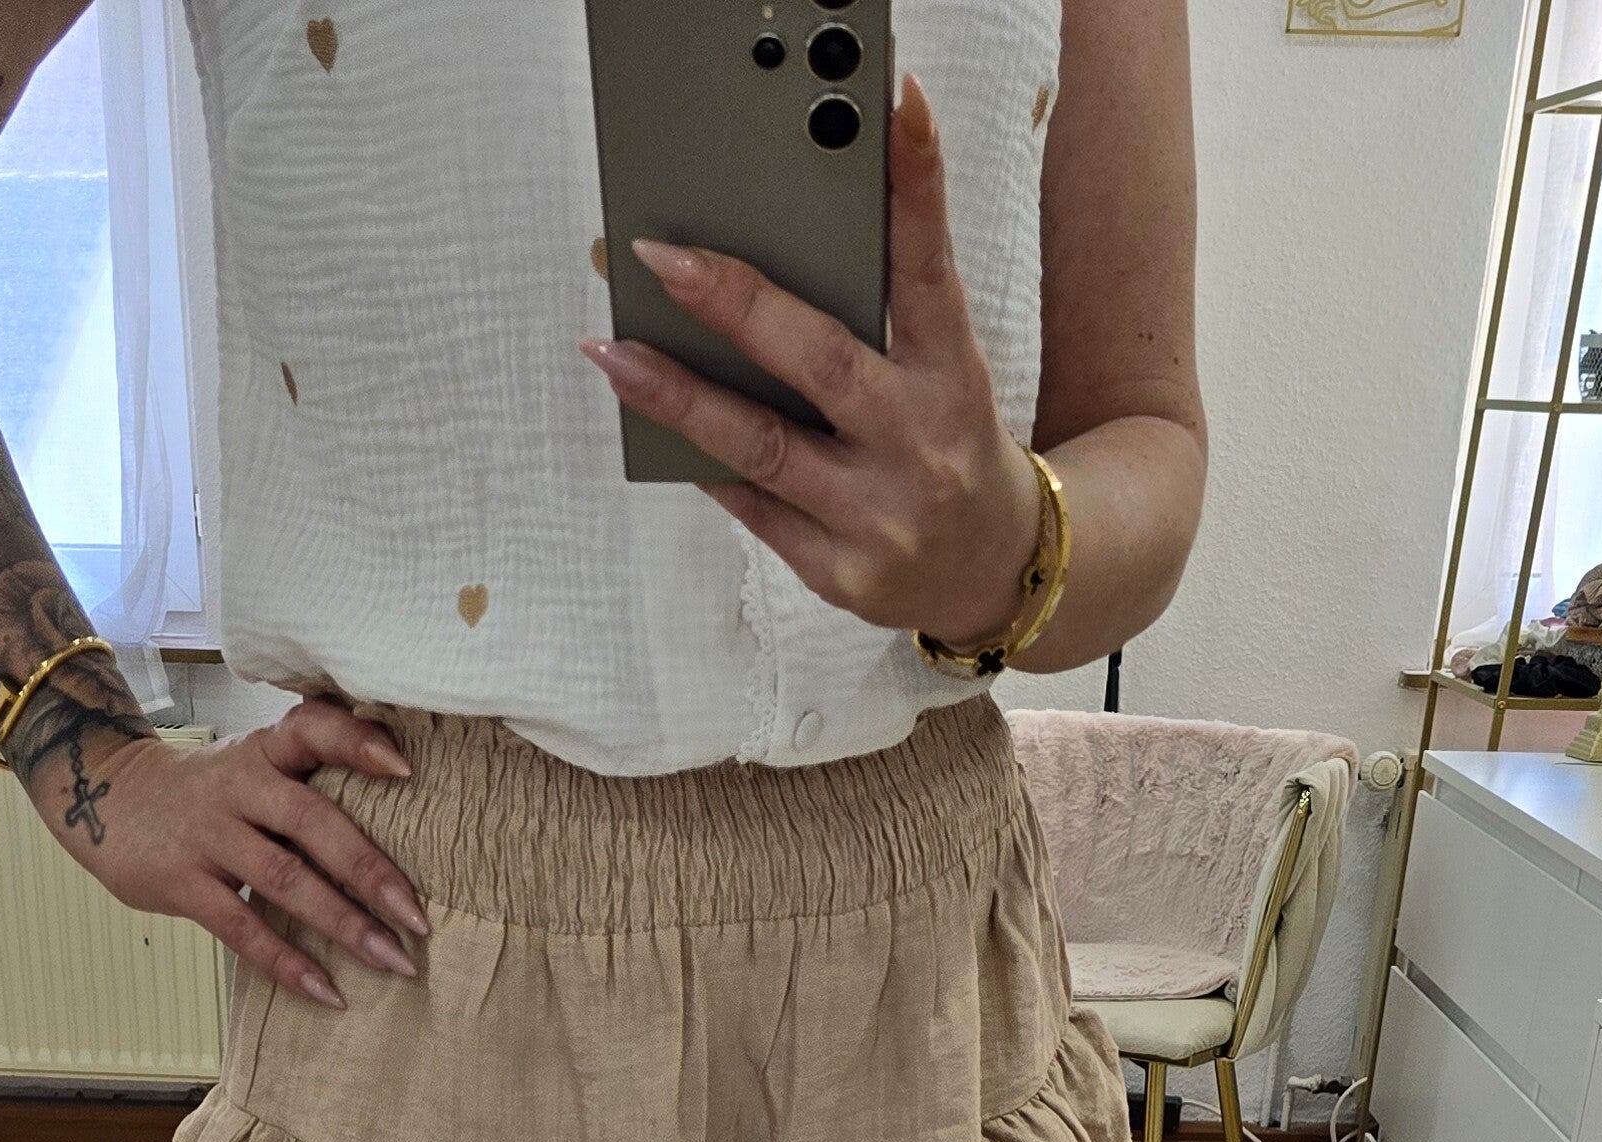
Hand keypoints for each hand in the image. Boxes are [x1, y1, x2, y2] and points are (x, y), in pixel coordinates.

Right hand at [35, 696, 431, 1010]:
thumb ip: (305, 781)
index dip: (358, 743)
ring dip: (343, 924)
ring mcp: (209, 834)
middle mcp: (239, 786)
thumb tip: (397, 809)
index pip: (312, 729)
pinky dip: (288, 964)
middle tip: (418, 920)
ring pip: (284, 879)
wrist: (105, 795)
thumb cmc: (204, 791)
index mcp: (263, 751)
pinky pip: (243, 928)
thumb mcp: (250, 764)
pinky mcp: (183, 882)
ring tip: (392, 961)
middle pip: (313, 822)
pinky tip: (328, 992)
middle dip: (372, 873)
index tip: (407, 767)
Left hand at [579, 75, 1042, 650]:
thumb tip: (768, 274)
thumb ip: (882, 327)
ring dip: (678, 396)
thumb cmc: (947, 450)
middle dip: (734, 305)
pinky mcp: (837, 570)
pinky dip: (706, 458)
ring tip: (613, 353)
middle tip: (662, 259)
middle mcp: (917, 445)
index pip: (930, 272)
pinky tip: (658, 423)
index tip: (898, 109)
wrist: (989, 572)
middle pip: (818, 362)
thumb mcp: (942, 377)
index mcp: (953, 380)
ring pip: (761, 446)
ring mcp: (876, 516)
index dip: (917, 188)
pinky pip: (752, 505)